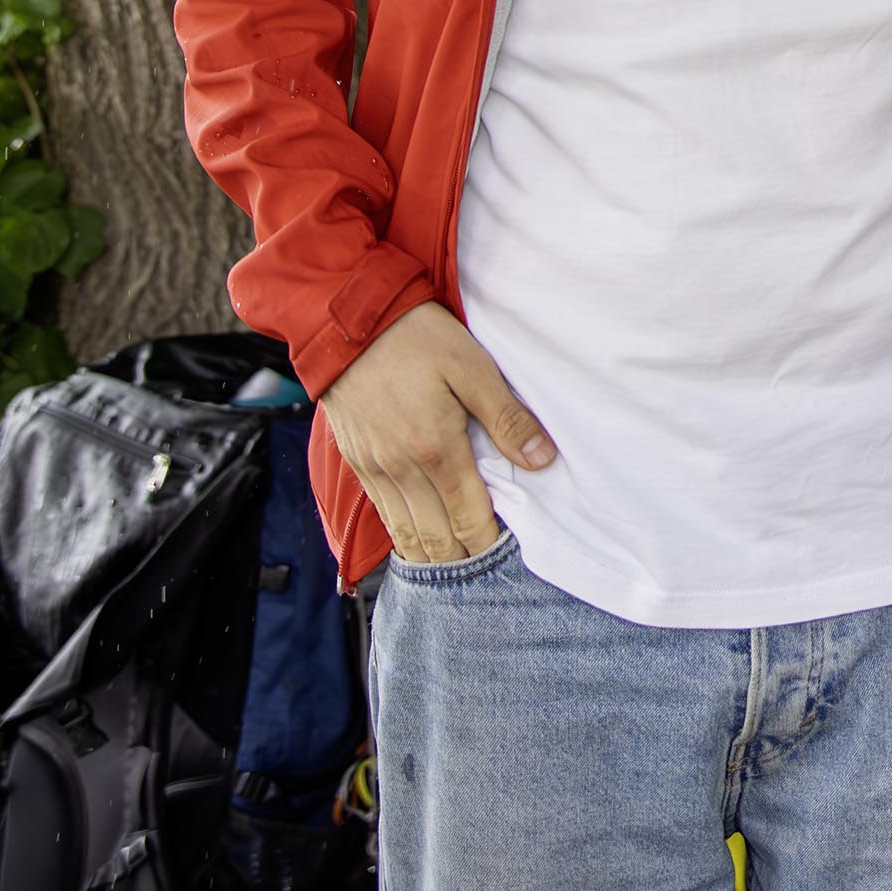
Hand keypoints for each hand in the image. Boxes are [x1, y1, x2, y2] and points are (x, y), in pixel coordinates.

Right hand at [317, 303, 551, 564]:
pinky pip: (381, 512)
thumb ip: (508, 418)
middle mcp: (400, 469)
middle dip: (460, 559)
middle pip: (434, 538)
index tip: (505, 554)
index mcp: (435, 449)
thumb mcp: (473, 369)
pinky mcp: (356, 460)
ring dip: (430, 554)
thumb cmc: (418, 339)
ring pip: (405, 532)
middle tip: (483, 569)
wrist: (349, 321)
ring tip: (454, 565)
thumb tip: (542, 460)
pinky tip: (416, 539)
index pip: (467, 519)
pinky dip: (401, 533)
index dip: (486, 542)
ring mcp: (374, 467)